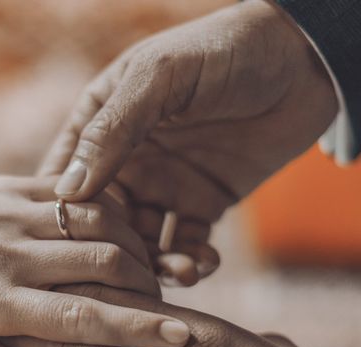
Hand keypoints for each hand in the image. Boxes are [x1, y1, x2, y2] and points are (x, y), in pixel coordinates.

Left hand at [0, 138, 189, 346]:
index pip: (81, 315)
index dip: (136, 327)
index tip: (181, 336)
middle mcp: (10, 252)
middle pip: (105, 265)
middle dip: (148, 288)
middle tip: (164, 306)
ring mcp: (14, 212)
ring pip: (100, 225)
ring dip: (135, 249)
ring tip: (146, 275)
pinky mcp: (15, 186)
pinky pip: (78, 196)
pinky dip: (110, 215)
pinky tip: (119, 235)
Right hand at [41, 0, 337, 283]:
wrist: (302, 59)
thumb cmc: (222, 51)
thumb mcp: (158, 79)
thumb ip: (111, 131)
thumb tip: (65, 191)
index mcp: (100, 125)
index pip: (64, 178)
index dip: (65, 214)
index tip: (71, 245)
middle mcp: (126, 160)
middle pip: (101, 220)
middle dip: (113, 251)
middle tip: (131, 274)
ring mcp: (163, 184)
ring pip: (142, 239)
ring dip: (154, 263)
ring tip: (179, 272)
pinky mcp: (201, 202)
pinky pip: (186, 243)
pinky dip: (191, 261)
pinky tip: (203, 264)